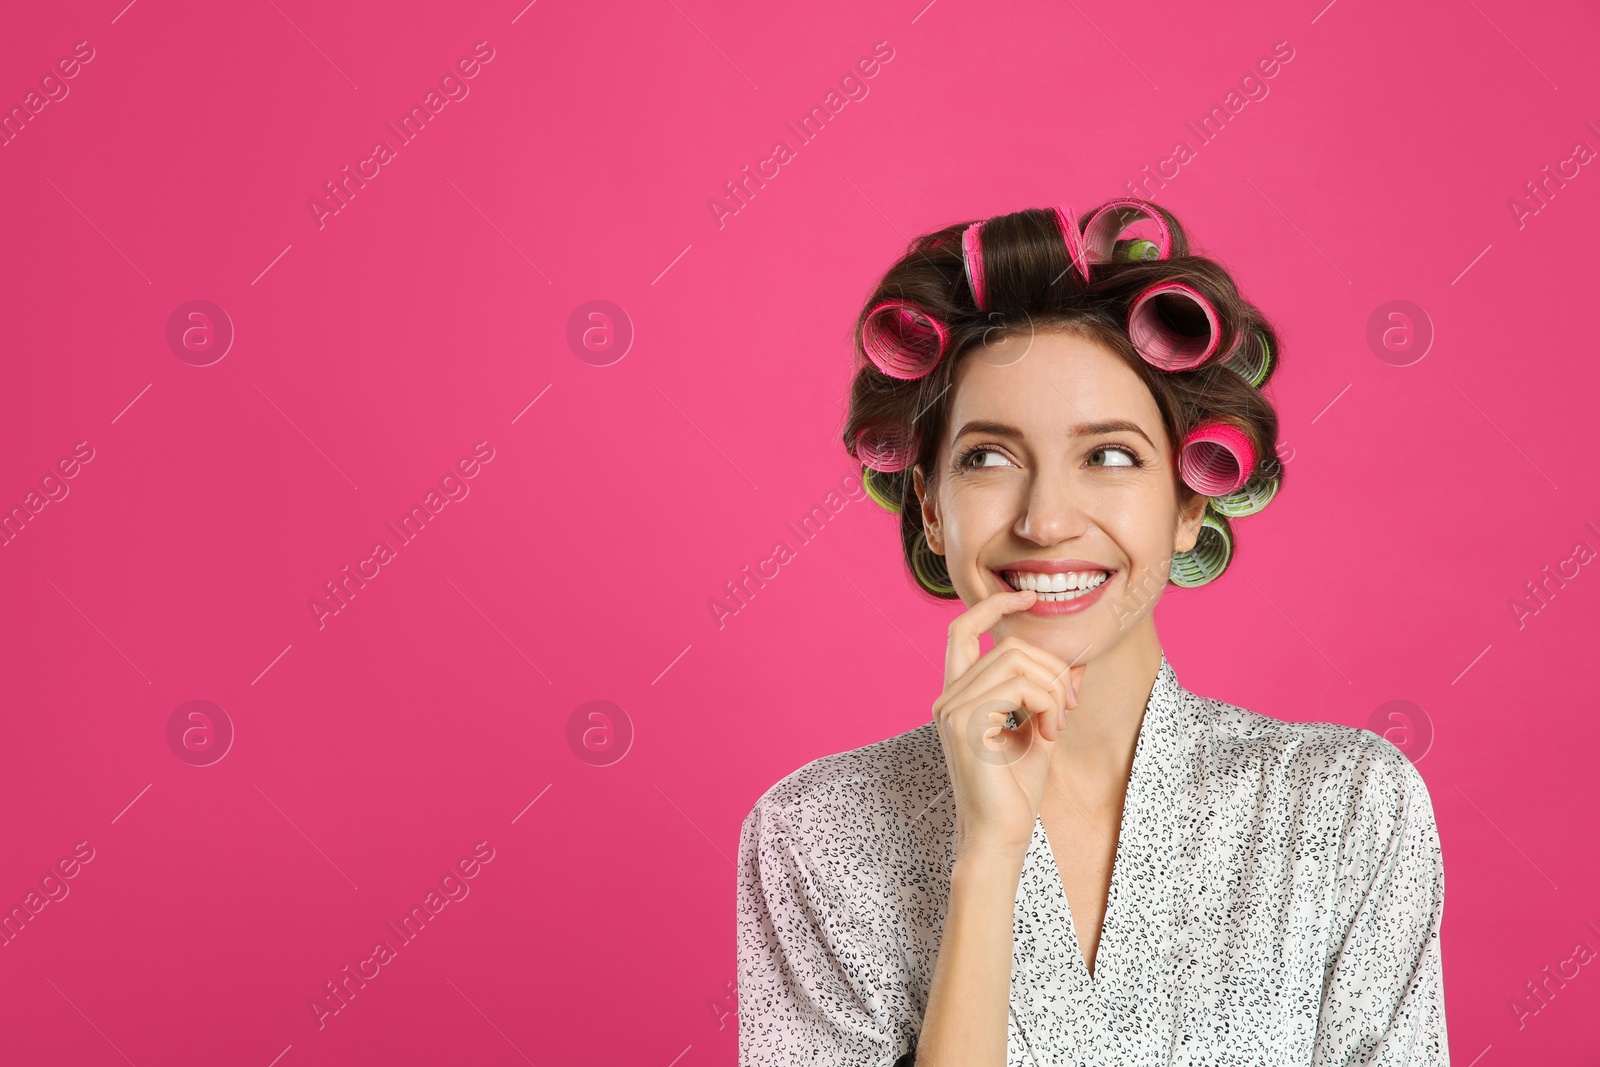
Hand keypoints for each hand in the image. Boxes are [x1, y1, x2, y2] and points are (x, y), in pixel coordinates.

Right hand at [932, 589, 1086, 859]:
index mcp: (958, 695)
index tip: (1027, 600)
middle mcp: (947, 697)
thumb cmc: (1016, 791)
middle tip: (1067, 706)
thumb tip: (1075, 664)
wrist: (1000, 836)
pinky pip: (1019, 688)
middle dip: (1050, 669)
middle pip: (1007, 647)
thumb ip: (1051, 695)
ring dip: (1052, 691)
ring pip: (1016, 664)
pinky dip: (1046, 705)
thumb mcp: (1040, 730)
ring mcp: (951, 709)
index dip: (993, 606)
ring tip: (1057, 726)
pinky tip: (1048, 735)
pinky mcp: (964, 723)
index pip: (961, 628)